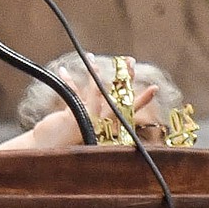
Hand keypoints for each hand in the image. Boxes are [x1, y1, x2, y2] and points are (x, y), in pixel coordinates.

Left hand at [30, 55, 156, 147]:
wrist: (53, 148)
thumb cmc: (70, 133)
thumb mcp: (87, 119)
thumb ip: (96, 106)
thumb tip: (103, 87)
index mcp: (108, 124)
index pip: (130, 110)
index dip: (143, 99)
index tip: (155, 88)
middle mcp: (102, 122)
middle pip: (118, 96)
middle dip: (126, 78)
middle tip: (131, 61)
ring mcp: (88, 119)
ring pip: (96, 92)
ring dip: (94, 73)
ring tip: (92, 58)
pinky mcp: (73, 116)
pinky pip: (73, 94)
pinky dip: (68, 81)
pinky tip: (63, 70)